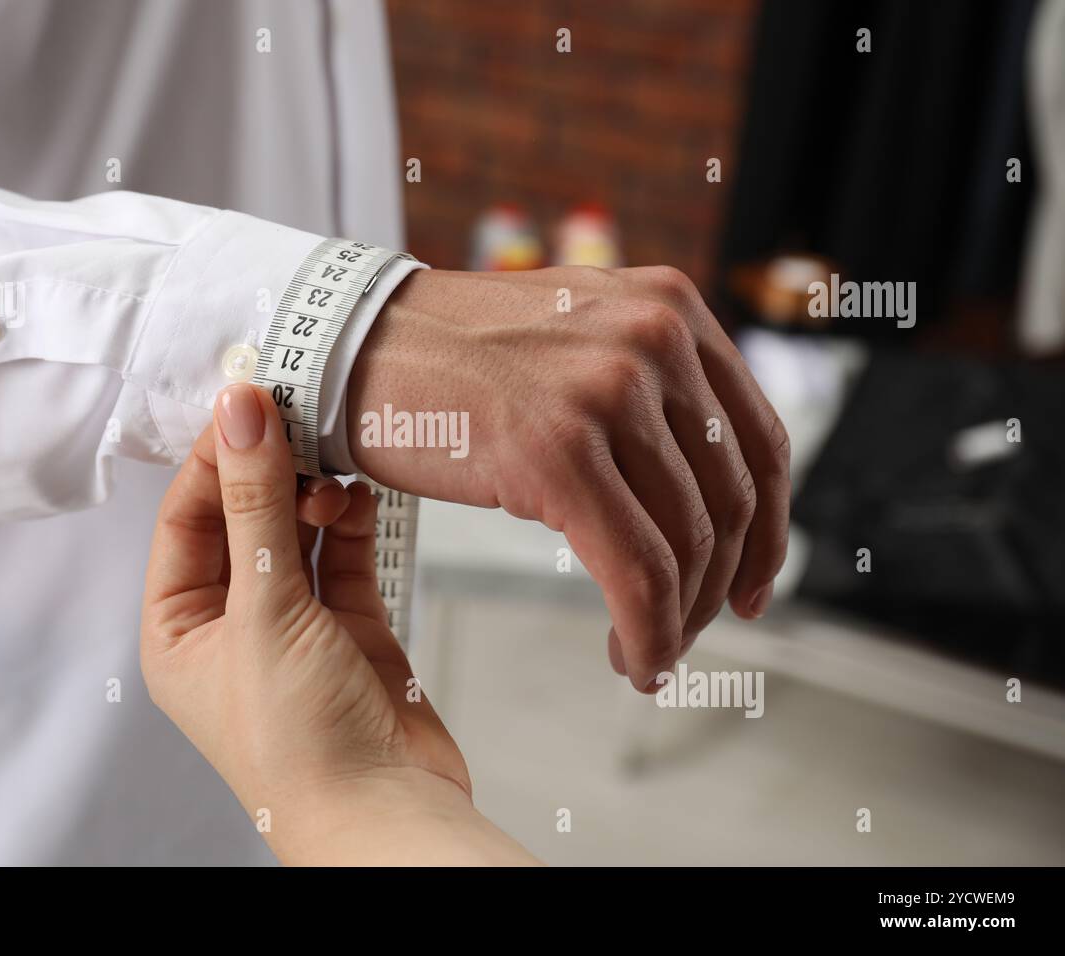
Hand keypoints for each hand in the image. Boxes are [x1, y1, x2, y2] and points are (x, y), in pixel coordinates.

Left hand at [140, 383, 535, 864]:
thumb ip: (255, 504)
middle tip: (300, 415)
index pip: (185, 518)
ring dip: (312, 492)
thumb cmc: (300, 740)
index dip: (213, 458)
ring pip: (294, 531)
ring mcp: (294, 624)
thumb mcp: (263, 610)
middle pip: (241, 517)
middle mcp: (230, 623)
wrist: (386, 814)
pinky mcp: (351, 627)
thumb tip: (241, 410)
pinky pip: (342, 555)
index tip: (249, 400)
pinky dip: (351, 521)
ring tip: (334, 465)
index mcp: (179, 629)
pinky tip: (359, 494)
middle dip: (267, 468)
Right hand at [348, 266, 790, 691]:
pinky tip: (632, 657)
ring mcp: (606, 393)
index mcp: (670, 308)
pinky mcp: (557, 453)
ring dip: (678, 620)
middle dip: (719, 587)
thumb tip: (697, 486)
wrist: (350, 346)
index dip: (771, 530)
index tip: (753, 585)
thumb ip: (647, 388)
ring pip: (687, 544)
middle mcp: (653, 338)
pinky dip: (647, 631)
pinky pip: (635, 571)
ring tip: (649, 652)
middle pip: (732, 500)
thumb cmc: (451, 359)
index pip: (760, 441)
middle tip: (694, 631)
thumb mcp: (576, 340)